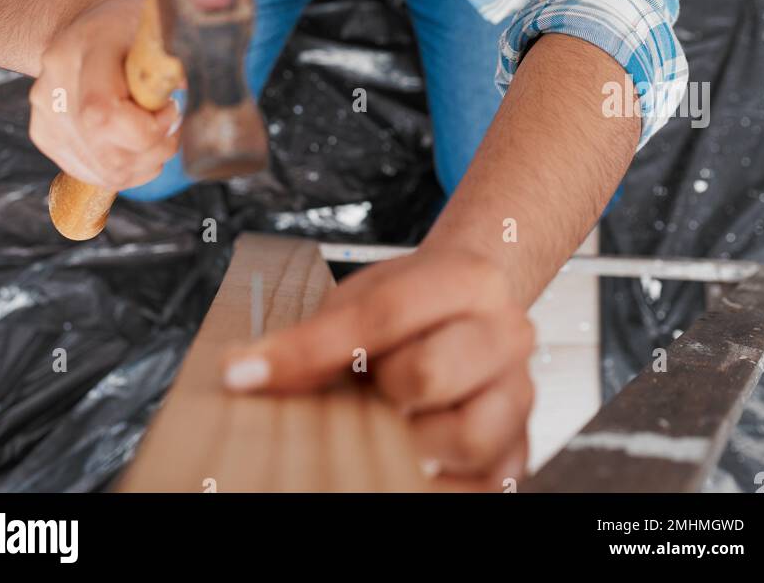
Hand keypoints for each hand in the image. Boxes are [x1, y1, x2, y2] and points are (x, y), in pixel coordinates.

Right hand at [29, 0, 180, 189]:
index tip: (170, 108)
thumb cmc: (122, 26)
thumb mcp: (152, 27)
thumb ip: (170, 61)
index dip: (147, 128)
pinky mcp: (44, 136)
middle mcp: (52, 88)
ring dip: (144, 163)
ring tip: (156, 133)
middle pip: (107, 153)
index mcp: (79, 52)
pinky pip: (93, 173)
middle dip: (154, 150)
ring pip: (104, 172)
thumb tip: (185, 89)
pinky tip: (136, 143)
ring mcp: (44, 117)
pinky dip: (126, 168)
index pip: (102, 114)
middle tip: (171, 126)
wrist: (81, 25)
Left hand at [221, 245, 535, 489]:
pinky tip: (411, 462)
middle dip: (380, 389)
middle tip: (368, 388)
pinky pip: (483, 483)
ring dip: (409, 439)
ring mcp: (519, 392)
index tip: (247, 374)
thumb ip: (312, 338)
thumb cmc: (413, 308)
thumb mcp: (361, 301)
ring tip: (391, 423)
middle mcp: (507, 332)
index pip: (384, 314)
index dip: (309, 349)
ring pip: (462, 435)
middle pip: (427, 373)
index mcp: (468, 279)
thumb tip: (243, 373)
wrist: (471, 312)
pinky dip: (438, 483)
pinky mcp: (520, 446)